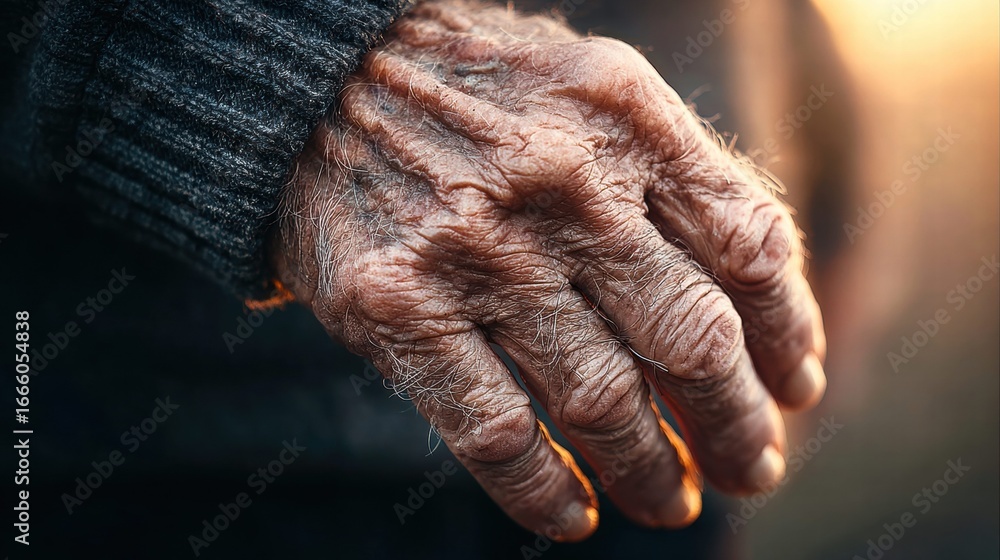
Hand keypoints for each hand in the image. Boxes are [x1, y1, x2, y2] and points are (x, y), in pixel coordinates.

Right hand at [269, 0, 825, 540]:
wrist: (321, 79)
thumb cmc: (476, 93)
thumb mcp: (591, 89)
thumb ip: (672, 173)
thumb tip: (756, 297)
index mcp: (627, 118)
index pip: (750, 248)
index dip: (786, 334)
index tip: (794, 388)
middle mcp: (563, 181)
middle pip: (689, 340)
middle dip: (736, 425)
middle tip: (751, 469)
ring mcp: (477, 249)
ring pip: (601, 401)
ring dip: (650, 472)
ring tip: (671, 501)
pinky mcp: (397, 308)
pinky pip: (494, 432)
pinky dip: (544, 491)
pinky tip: (575, 514)